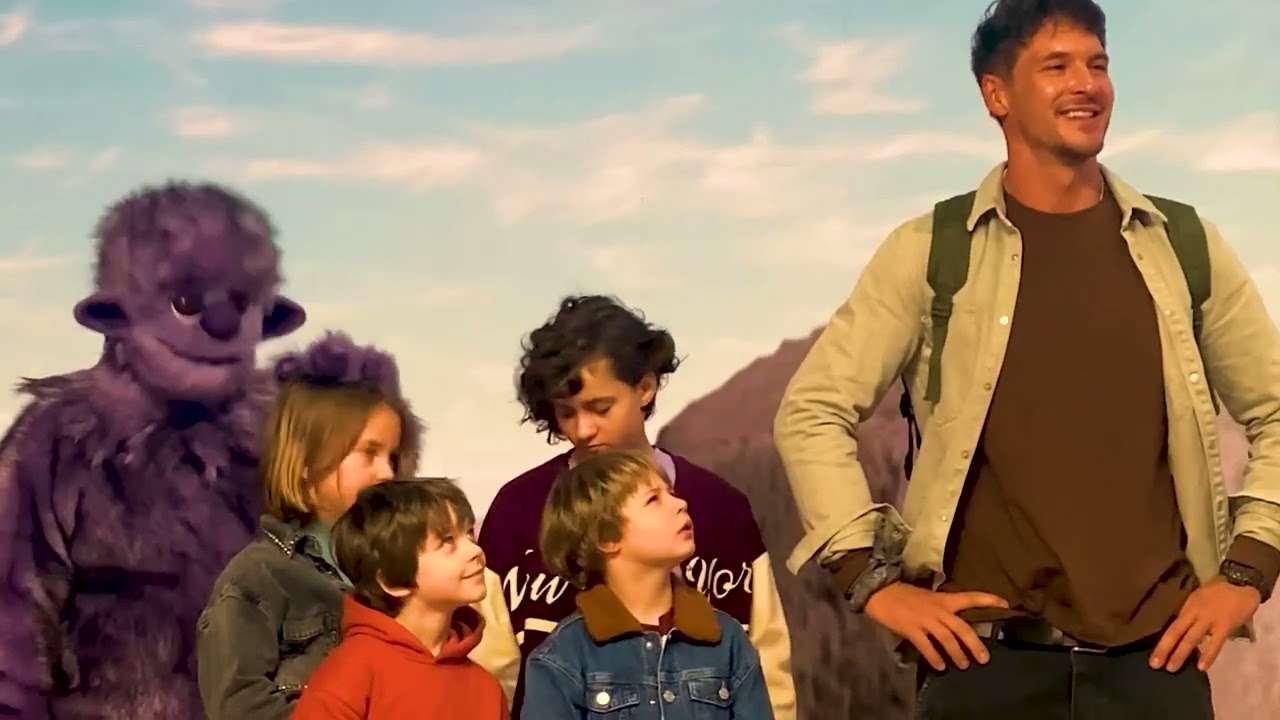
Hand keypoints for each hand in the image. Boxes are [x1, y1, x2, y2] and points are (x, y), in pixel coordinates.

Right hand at [864, 582, 1009, 670]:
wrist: (880, 591)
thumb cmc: (904, 594)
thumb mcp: (928, 597)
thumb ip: (941, 607)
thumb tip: (954, 622)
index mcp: (943, 599)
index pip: (970, 597)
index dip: (988, 600)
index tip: (1005, 604)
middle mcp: (938, 609)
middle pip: (962, 627)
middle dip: (974, 643)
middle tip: (984, 658)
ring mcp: (925, 619)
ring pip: (947, 638)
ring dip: (957, 653)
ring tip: (963, 665)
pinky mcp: (912, 629)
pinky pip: (926, 646)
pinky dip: (934, 657)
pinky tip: (939, 666)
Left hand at [1149, 576, 1260, 672]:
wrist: (1241, 582)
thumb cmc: (1218, 591)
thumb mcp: (1197, 598)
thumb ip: (1190, 612)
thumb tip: (1182, 629)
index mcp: (1186, 606)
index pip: (1170, 625)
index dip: (1161, 640)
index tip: (1152, 654)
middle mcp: (1194, 613)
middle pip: (1175, 632)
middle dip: (1164, 648)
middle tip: (1154, 665)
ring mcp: (1208, 619)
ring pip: (1191, 638)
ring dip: (1180, 654)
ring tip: (1171, 668)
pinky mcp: (1224, 625)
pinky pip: (1215, 643)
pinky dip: (1208, 655)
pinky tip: (1201, 667)